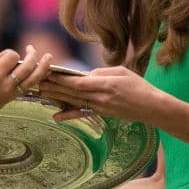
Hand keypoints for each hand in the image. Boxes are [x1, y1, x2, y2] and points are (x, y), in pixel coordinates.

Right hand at [0, 42, 52, 122]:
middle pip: (27, 67)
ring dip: (42, 68)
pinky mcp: (10, 99)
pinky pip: (28, 87)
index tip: (0, 57)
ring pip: (32, 79)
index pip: (12, 57)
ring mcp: (10, 93)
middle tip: (32, 48)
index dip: (8, 53)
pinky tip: (39, 72)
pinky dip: (36, 79)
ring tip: (48, 58)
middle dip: (32, 55)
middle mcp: (5, 85)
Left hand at [39, 66, 157, 121]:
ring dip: (56, 97)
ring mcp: (100, 107)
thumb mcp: (122, 72)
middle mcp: (101, 97)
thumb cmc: (139, 86)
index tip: (49, 73)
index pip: (79, 82)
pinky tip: (55, 116)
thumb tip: (85, 75)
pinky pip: (82, 114)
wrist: (151, 107)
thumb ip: (102, 72)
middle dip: (53, 86)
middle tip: (37, 80)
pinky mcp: (101, 114)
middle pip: (72, 91)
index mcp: (106, 84)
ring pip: (74, 101)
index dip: (62, 78)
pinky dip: (68, 115)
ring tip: (41, 92)